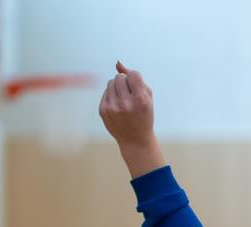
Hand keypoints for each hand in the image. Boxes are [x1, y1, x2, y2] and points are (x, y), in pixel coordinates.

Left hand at [99, 62, 165, 176]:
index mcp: (141, 100)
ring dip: (117, 87)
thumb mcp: (147, 97)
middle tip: (130, 94)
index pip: (133, 74)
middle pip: (120, 77)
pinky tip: (118, 106)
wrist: (135, 140)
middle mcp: (126, 104)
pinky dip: (112, 96)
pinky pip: (106, 91)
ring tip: (124, 100)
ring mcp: (113, 108)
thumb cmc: (144, 115)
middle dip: (125, 82)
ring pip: (111, 82)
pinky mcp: (103, 110)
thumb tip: (117, 62)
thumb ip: (135, 77)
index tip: (138, 88)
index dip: (135, 79)